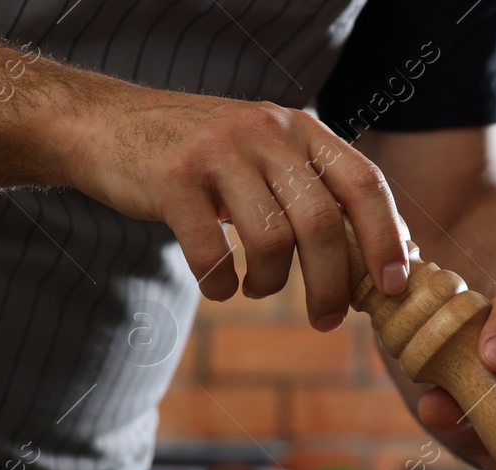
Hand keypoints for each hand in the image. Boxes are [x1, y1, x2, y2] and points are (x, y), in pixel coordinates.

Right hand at [63, 85, 409, 327]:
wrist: (102, 124)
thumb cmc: (203, 157)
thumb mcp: (267, 155)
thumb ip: (317, 192)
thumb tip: (383, 260)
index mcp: (301, 129)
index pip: (364, 183)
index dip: (386, 239)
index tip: (393, 286)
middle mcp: (265, 132)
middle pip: (322, 223)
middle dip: (332, 284)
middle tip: (327, 320)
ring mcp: (216, 152)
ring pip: (271, 240)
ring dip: (272, 283)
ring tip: (257, 287)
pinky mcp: (170, 178)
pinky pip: (211, 253)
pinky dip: (220, 284)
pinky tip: (218, 285)